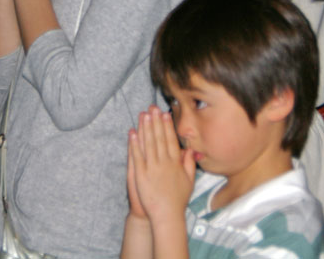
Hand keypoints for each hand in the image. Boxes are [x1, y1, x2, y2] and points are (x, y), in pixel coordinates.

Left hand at [129, 105, 194, 225]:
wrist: (166, 215)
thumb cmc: (178, 200)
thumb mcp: (189, 181)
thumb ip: (189, 164)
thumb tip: (190, 150)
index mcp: (175, 163)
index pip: (170, 140)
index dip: (167, 126)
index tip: (164, 113)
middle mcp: (164, 163)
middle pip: (158, 138)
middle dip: (155, 122)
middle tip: (152, 107)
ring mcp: (152, 168)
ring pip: (147, 144)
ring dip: (145, 128)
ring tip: (142, 115)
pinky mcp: (141, 175)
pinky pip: (137, 156)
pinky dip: (134, 144)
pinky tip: (132, 132)